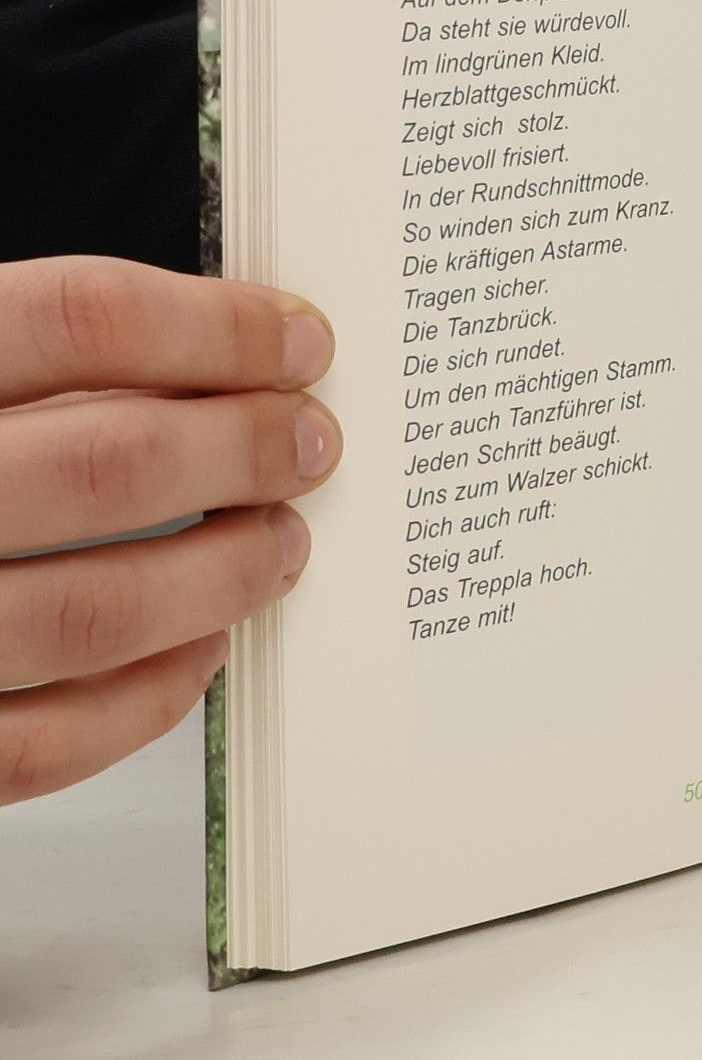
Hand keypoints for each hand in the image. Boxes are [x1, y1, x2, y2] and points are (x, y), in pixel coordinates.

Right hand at [0, 257, 340, 801]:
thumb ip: (12, 357)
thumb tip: (202, 355)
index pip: (76, 316)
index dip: (214, 325)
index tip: (300, 339)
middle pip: (107, 461)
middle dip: (244, 448)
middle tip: (314, 442)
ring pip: (89, 610)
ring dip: (218, 576)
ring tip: (284, 541)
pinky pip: (36, 742)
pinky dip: (141, 700)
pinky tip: (198, 652)